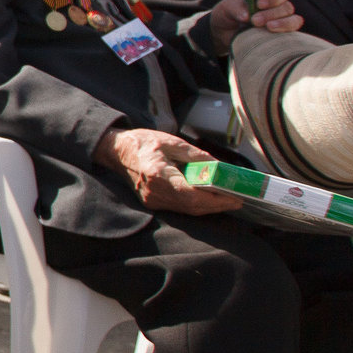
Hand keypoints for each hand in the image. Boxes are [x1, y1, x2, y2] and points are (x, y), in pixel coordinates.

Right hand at [92, 126, 242, 213]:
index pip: (192, 194)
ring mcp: (153, 200)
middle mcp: (155, 192)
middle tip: (236, 200)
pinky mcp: (153, 203)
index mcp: (159, 174)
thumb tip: (220, 167)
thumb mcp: (173, 142)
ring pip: (187, 210)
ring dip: (208, 207)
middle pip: (192, 207)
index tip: (234, 197)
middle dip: (217, 206)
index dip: (216, 199)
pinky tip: (208, 199)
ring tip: (226, 200)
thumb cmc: (143, 143)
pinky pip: (179, 208)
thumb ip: (197, 156)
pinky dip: (196, 206)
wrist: (117, 151)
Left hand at [209, 0, 301, 51]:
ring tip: (267, 28)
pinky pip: (291, 35)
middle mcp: (277, 8)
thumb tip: (247, 16)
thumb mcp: (227, 7)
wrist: (224, 33)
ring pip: (293, 20)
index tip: (259, 4)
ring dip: (282, 24)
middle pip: (287, 7)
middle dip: (271, 14)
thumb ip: (236, 7)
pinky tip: (272, 37)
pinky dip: (284, 35)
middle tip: (255, 20)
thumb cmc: (228, 15)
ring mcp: (281, 23)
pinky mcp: (280, 36)